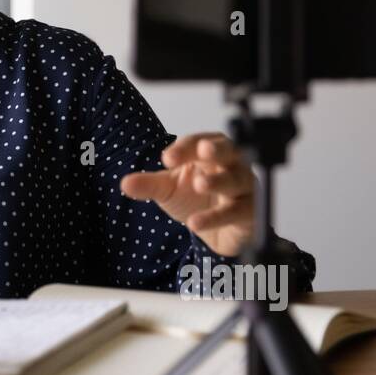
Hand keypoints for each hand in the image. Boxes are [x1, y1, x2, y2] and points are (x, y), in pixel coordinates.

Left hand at [119, 132, 254, 257]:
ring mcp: (244, 188)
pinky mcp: (250, 212)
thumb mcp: (169, 191)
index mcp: (210, 153)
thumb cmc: (196, 199)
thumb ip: (149, 185)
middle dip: (217, 149)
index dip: (185, 148)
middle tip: (203, 151)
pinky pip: (237, 212)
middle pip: (230, 150)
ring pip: (237, 179)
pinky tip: (196, 223)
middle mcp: (231, 166)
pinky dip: (216, 217)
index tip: (167, 159)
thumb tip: (124, 183)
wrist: (217, 233)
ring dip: (219, 180)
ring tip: (200, 184)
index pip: (200, 142)